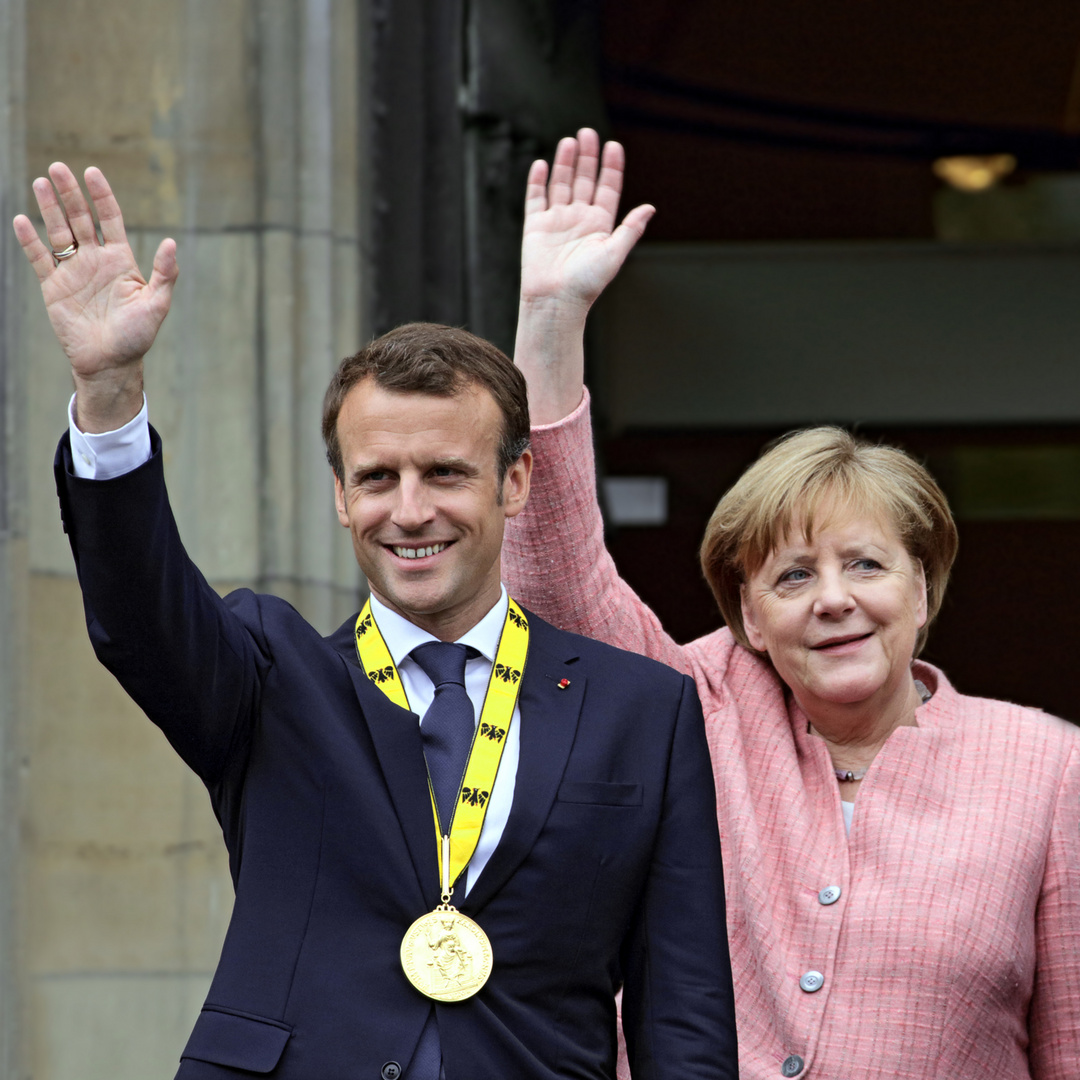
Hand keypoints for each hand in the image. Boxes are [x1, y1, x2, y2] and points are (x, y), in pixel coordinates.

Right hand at [12, 163, 177, 429]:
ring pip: (58, 232)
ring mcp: (73, 271)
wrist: (110, 363)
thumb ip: (165, 274)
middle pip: (81, 218)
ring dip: (49, 208)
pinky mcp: (54, 287)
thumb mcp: (156, 304)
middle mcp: (96, 260)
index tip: (92, 172)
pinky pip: (40, 259)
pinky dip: (30, 241)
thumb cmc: (137, 336)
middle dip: (70, 194)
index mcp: (121, 260)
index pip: (110, 219)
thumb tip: (171, 243)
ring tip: (41, 182)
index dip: (101, 196)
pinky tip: (21, 221)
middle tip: (58, 168)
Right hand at [519, 129, 653, 312]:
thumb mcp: (614, 254)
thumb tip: (651, 207)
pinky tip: (541, 164)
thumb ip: (630, 229)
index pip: (607, 188)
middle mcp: (579, 219)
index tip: (613, 146)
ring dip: (566, 163)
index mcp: (600, 225)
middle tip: (589, 133)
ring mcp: (556, 221)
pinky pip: (536, 198)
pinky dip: (537, 181)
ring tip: (570, 141)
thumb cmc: (587, 284)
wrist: (556, 301)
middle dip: (588, 157)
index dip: (611, 168)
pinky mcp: (535, 226)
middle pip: (584, 180)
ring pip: (561, 184)